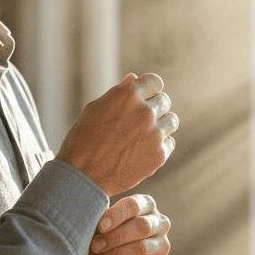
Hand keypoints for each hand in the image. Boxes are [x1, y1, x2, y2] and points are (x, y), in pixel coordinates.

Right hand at [55, 73, 177, 197]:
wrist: (82, 176)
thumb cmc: (83, 139)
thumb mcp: (96, 108)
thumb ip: (119, 92)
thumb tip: (134, 78)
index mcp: (128, 95)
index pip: (155, 82)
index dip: (149, 88)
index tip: (145, 96)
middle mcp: (145, 111)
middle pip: (164, 100)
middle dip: (154, 107)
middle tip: (138, 120)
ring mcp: (154, 134)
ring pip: (171, 121)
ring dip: (160, 125)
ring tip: (142, 135)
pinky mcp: (159, 155)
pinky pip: (170, 143)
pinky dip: (159, 145)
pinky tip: (142, 150)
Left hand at [87, 194, 170, 254]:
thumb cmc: (107, 236)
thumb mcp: (102, 224)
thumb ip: (102, 219)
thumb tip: (99, 226)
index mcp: (146, 204)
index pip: (134, 205)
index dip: (117, 215)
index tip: (100, 226)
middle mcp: (159, 222)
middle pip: (141, 226)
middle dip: (115, 237)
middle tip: (94, 246)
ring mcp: (163, 245)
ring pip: (141, 248)